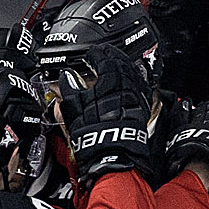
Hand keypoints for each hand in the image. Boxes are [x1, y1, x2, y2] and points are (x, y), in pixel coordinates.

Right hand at [57, 43, 152, 187]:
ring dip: (121, 66)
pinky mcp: (142, 107)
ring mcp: (136, 95)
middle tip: (101, 54)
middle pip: (120, 61)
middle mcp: (126, 83)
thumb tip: (66, 77)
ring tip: (113, 66)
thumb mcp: (73, 107)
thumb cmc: (94, 133)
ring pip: (130, 72)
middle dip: (110, 56)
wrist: (112, 154)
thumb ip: (69, 88)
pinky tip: (126, 82)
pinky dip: (130, 80)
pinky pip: (138, 86)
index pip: (102, 57)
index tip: (89, 54)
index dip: (94, 54)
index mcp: (109, 79)